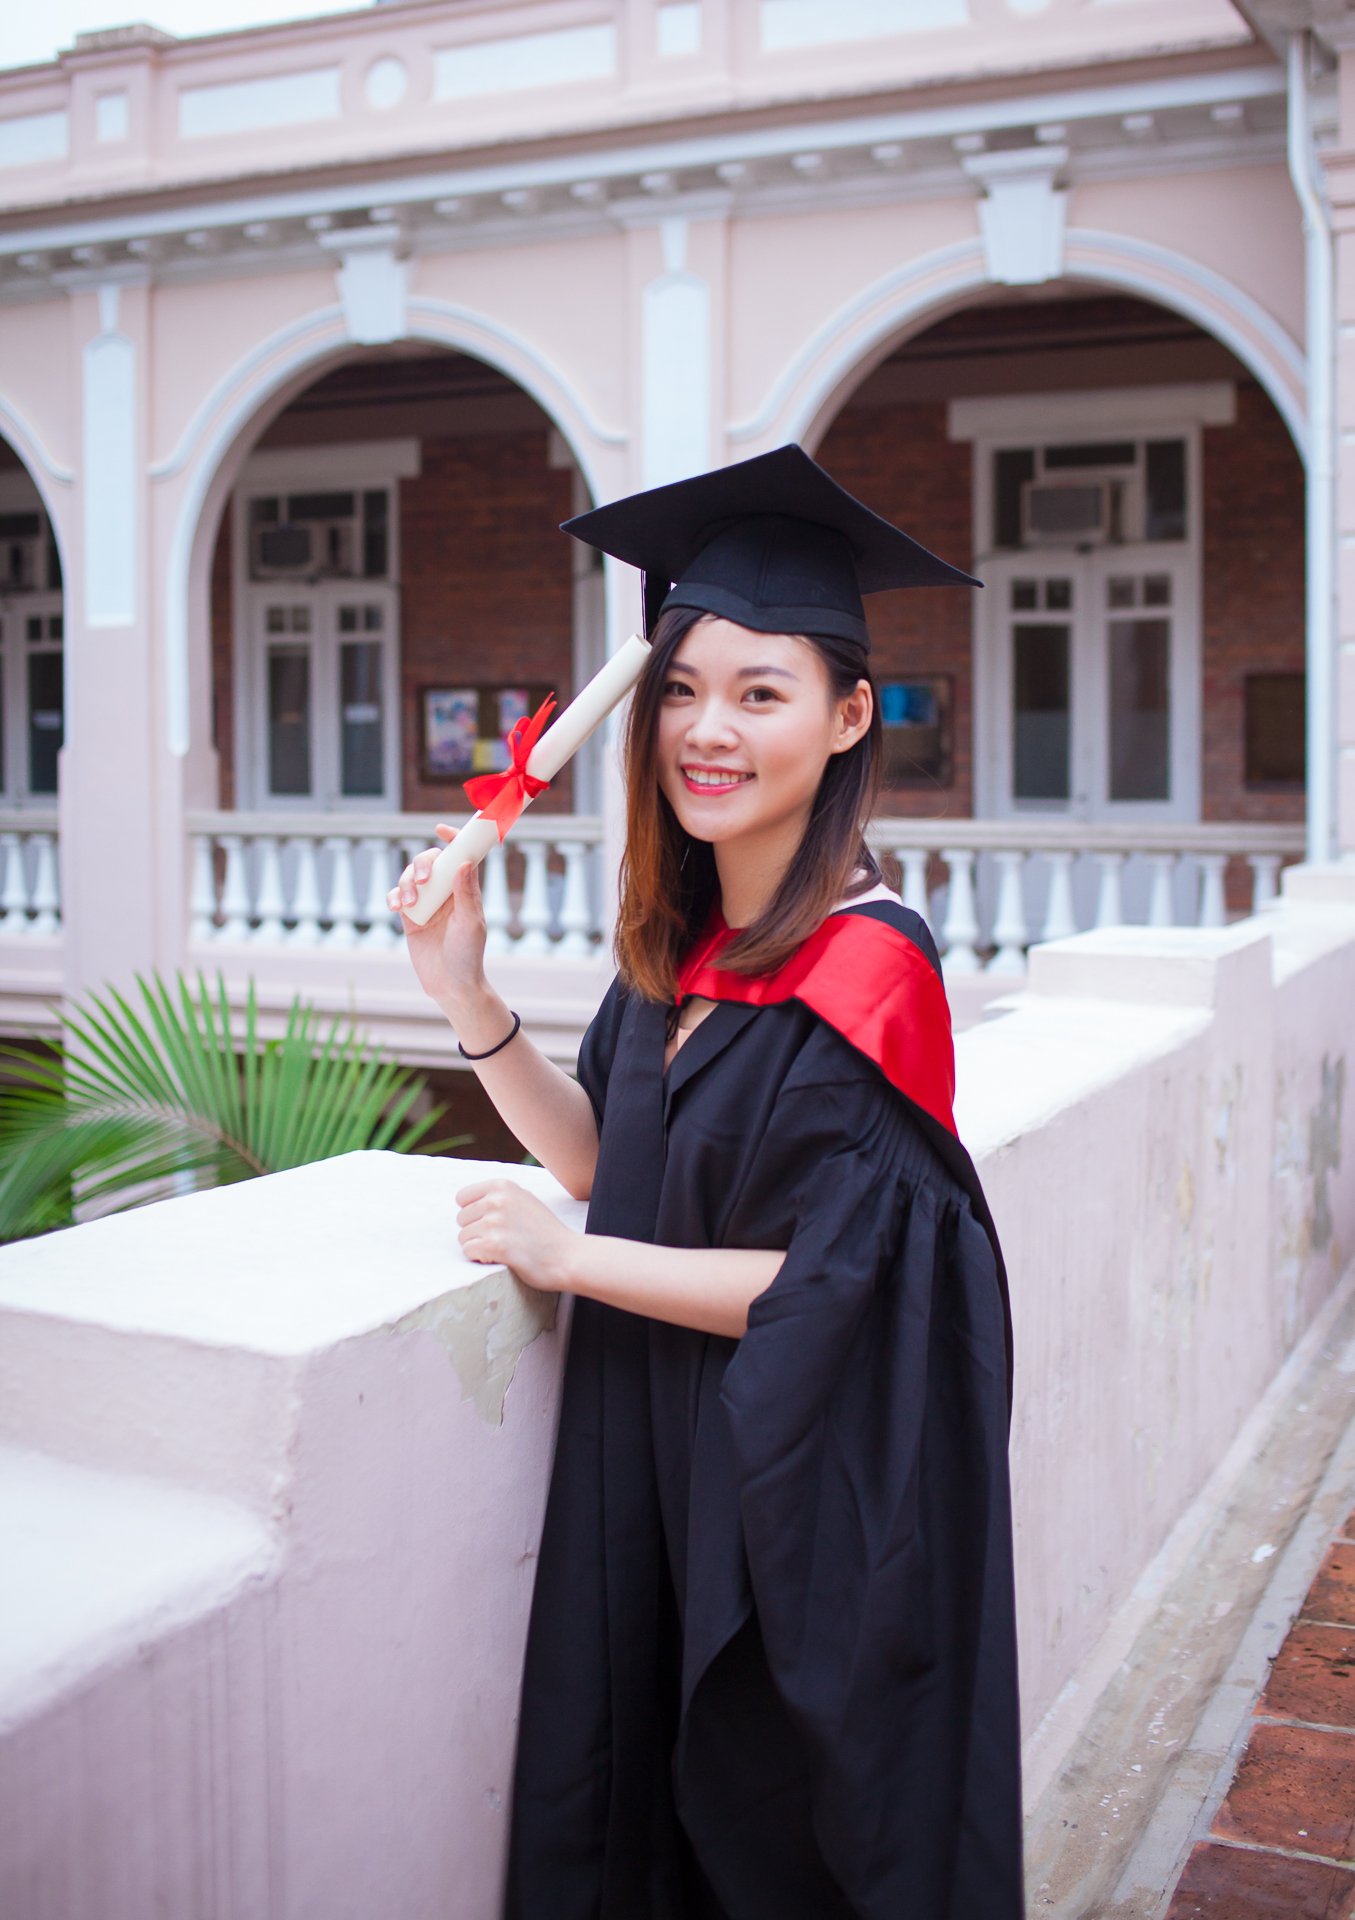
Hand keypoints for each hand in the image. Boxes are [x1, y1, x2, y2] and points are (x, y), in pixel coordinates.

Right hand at [388, 828, 488, 1014]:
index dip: (454, 839)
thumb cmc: (468, 955)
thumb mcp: (470, 924)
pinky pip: (397, 896)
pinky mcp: (410, 917)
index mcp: (466, 889)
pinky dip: (393, 896)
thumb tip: (464, 862)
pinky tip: (396, 906)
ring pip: (411, 876)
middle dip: (423, 863)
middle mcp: (446, 891)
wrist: (450, 985)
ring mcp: (427, 903)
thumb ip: (466, 894)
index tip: (441, 829)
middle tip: (424, 879)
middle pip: (431, 862)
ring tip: (409, 903)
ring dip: (406, 883)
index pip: (461, 856)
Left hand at [456, 1178, 577, 1293]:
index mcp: (502, 1186)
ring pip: (463, 1237)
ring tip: (503, 1248)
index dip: (474, 1214)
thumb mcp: (524, 1200)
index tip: (492, 1223)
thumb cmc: (545, 1232)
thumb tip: (464, 1200)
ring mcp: (495, 1222)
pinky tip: (500, 1258)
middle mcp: (497, 1200)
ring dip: (479, 1246)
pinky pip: (468, 1252)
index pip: (462, 1198)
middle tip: (502, 1238)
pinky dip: (480, 1258)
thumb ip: (499, 1196)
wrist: (567, 1256)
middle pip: (461, 1219)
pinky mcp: (494, 1245)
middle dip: (476, 1231)